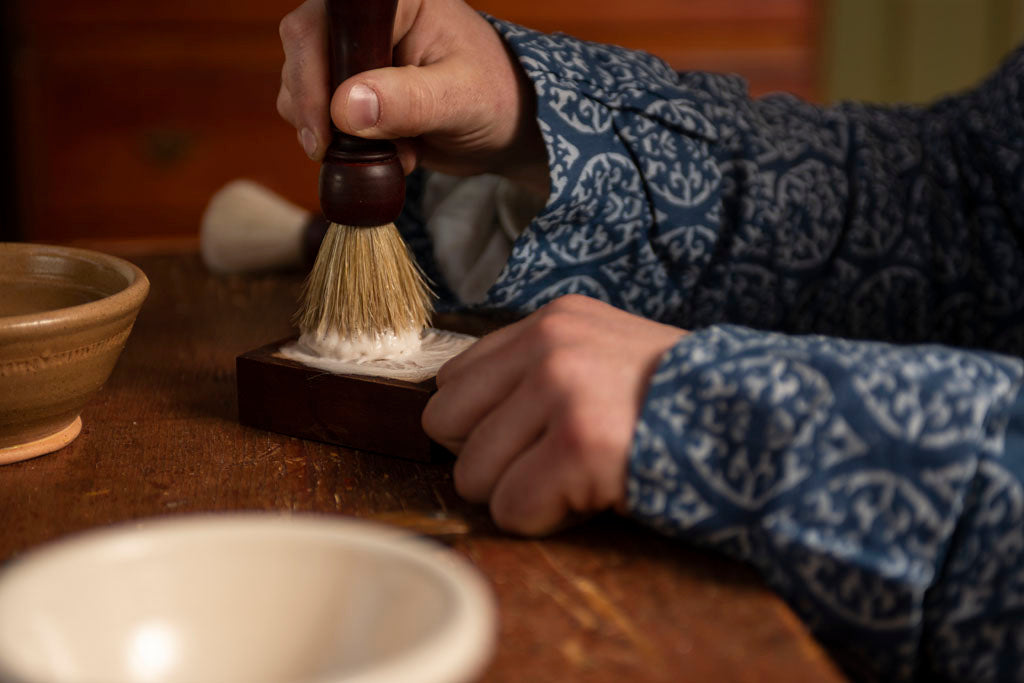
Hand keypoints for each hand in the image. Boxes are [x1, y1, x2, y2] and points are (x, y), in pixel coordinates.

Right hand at [277, 0, 548, 194]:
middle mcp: (366, 20)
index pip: (325, 25)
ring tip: (391, 152)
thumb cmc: (496, 98)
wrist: (507, 128)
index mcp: (393, 2)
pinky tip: (390, 154)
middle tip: (338, 152)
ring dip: (331, 133)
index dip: (311, 74)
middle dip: (316, 110)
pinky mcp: (351, 89)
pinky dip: (342, 145)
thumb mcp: (461, 99)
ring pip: (302, 88)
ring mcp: (354, 54)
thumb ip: (408, 100)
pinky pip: (319, 116)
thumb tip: (345, 107)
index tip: (325, 129)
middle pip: (303, 53)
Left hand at [423, 295, 686, 535]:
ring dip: (522, 493)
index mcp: (551, 322)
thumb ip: (535, 370)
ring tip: (581, 477)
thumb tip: (456, 417)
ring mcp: (562, 391)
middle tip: (551, 464)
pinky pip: (512, 509)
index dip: (485, 425)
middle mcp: (549, 345)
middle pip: (444, 425)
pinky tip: (594, 496)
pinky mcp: (578, 444)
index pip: (452, 381)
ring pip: (472, 475)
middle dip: (490, 460)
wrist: (760, 428)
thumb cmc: (676, 406)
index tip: (531, 439)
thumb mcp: (604, 356)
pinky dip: (548, 519)